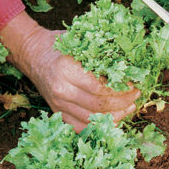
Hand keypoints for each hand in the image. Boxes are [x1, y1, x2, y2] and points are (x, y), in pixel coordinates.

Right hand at [0, 12, 140, 131]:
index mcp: (68, 70)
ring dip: (115, 116)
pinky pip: (81, 126)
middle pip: (99, 106)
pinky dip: (100, 125)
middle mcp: (62, 90)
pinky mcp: (57, 112)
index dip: (122, 90)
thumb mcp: (79, 42)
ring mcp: (58, 104)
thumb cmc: (59, 45)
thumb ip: (101, 53)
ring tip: (129, 106)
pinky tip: (113, 118)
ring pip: (92, 119)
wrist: (32, 54)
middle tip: (136, 95)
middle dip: (123, 102)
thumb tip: (130, 62)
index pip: (101, 88)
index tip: (134, 84)